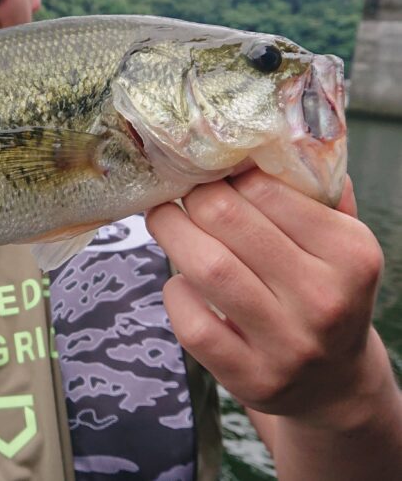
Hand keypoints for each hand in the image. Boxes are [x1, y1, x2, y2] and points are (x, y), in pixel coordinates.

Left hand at [146, 170, 385, 428]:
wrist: (333, 382)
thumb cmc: (323, 293)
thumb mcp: (338, 244)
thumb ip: (314, 192)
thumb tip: (272, 131)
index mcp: (350, 254)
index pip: (268, 191)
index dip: (226, 173)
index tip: (208, 168)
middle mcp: (324, 300)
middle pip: (229, 223)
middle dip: (192, 197)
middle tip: (175, 189)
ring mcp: (288, 345)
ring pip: (208, 268)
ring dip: (171, 233)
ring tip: (162, 218)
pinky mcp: (250, 377)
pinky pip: (193, 323)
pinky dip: (175, 292)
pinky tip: (182, 281)